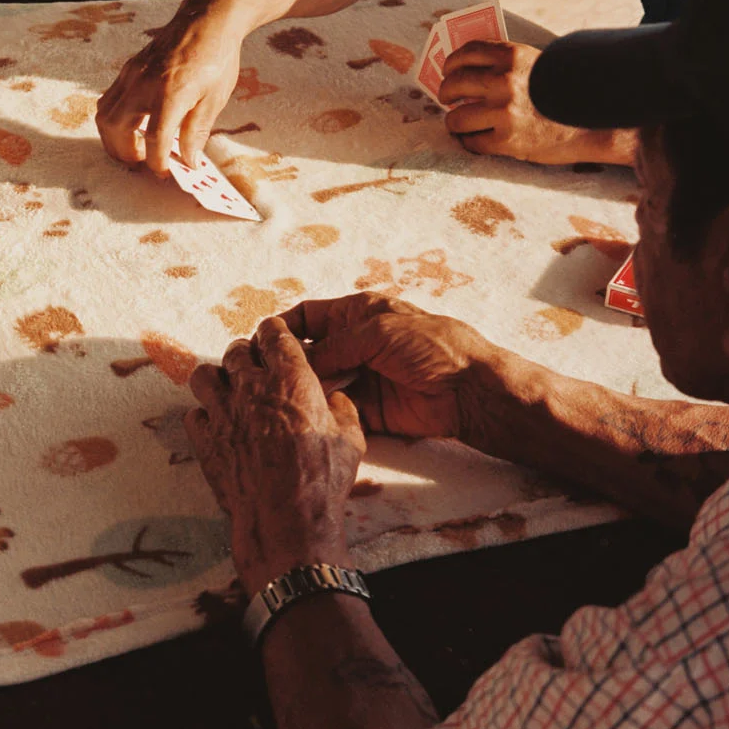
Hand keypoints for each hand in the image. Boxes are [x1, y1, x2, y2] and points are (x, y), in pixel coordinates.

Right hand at [96, 0, 245, 174]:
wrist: (206, 20)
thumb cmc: (216, 58)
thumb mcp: (214, 99)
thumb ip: (196, 132)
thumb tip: (188, 161)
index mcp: (171, 93)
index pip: (154, 139)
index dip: (157, 162)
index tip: (165, 172)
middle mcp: (144, 84)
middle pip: (116, 129)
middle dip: (126, 154)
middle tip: (143, 163)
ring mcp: (131, 75)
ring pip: (104, 115)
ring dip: (113, 139)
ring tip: (133, 148)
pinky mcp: (128, 70)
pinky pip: (108, 100)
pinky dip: (114, 120)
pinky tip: (132, 125)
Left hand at [184, 316, 365, 591]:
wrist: (286, 520)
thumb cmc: (322, 479)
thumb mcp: (351, 439)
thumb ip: (342, 409)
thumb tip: (335, 399)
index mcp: (290, 379)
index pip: (273, 334)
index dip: (273, 331)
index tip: (275, 336)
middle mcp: (251, 388)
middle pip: (236, 350)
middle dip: (246, 354)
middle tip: (254, 367)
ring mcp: (223, 413)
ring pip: (205, 375)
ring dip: (218, 379)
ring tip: (230, 391)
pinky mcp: (205, 440)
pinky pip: (194, 414)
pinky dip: (205, 416)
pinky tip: (219, 426)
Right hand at [280, 292, 521, 446]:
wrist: (468, 390)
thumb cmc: (430, 346)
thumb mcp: (377, 332)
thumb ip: (334, 346)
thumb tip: (298, 362)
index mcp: (357, 314)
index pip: (308, 316)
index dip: (282, 328)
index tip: (260, 343)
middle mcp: (353, 344)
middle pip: (307, 351)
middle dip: (286, 362)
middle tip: (262, 376)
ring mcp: (359, 377)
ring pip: (317, 382)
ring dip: (301, 388)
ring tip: (277, 397)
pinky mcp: (366, 409)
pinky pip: (334, 410)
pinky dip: (321, 412)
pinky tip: (305, 415)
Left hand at [439, 41, 632, 164]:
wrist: (594, 125)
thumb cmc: (563, 94)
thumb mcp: (538, 66)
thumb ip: (505, 63)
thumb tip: (464, 69)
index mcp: (513, 57)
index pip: (465, 53)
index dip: (450, 64)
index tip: (447, 72)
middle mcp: (504, 81)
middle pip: (453, 84)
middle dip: (446, 94)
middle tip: (449, 100)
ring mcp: (503, 112)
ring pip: (455, 118)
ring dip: (455, 122)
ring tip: (463, 124)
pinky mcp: (506, 141)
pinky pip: (470, 142)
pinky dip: (470, 142)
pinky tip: (479, 139)